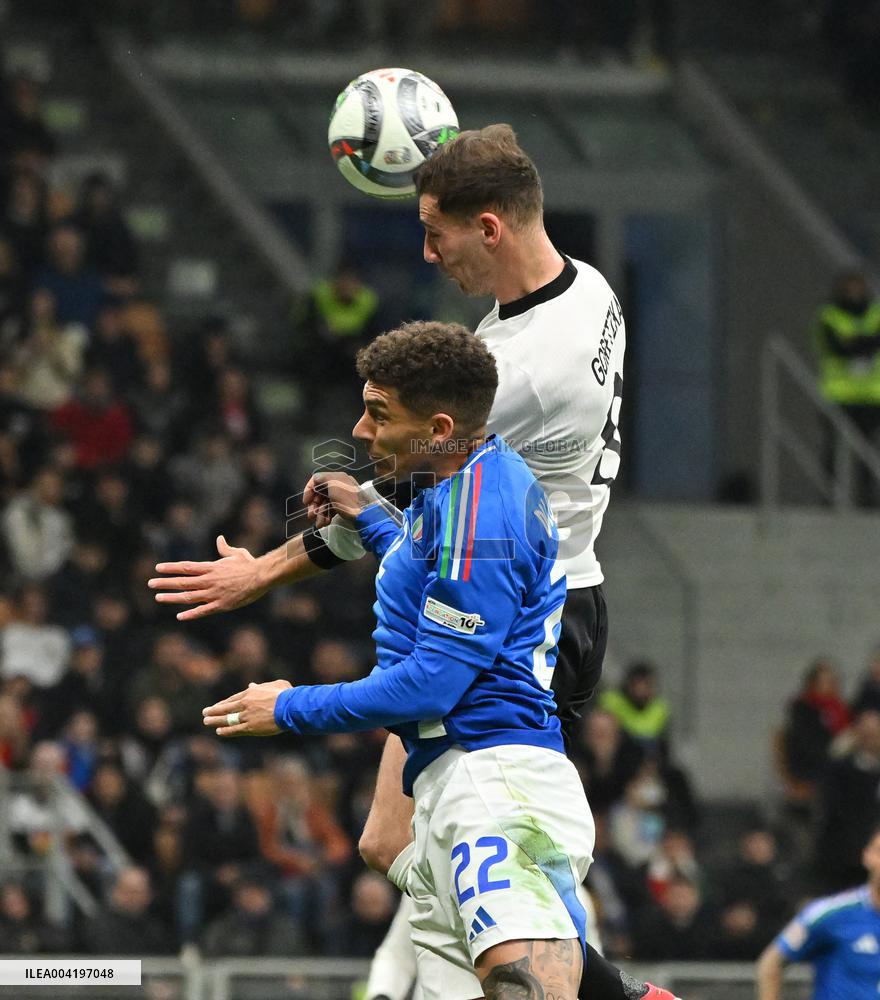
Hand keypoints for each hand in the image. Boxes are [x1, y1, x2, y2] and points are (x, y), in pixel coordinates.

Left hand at [149, 535, 266, 620]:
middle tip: (150, 583)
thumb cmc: (250, 564)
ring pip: (188, 596)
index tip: (158, 568)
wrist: (261, 577)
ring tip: (158, 597)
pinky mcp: (222, 605)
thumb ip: (224, 548)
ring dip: (172, 597)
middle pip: (182, 582)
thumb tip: (219, 538)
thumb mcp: (236, 554)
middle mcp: (209, 580)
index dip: (171, 568)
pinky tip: (179, 616)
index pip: (186, 567)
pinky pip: (203, 611)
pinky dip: (191, 614)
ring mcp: (214, 594)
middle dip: (165, 582)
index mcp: (211, 567)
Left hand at [202, 680, 291, 736]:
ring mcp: (247, 716)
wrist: (290, 707)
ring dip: (216, 720)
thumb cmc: (286, 694)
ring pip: (228, 719)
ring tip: (206, 721)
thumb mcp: (275, 685)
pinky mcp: (251, 728)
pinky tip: (219, 731)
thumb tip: (252, 684)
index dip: (224, 703)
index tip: (216, 706)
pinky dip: (226, 731)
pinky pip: (235, 729)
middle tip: (205, 712)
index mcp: (251, 693)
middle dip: (214, 710)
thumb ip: (262, 686)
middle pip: (227, 708)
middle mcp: (246, 704)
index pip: (233, 699)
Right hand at [303, 471, 363, 527]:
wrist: (365, 515)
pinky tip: (325, 523)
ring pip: (324, 503)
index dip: (309, 490)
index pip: (317, 480)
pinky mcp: (344, 507)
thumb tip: (315, 479)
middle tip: (310, 516)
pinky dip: (326, 516)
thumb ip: (322, 477)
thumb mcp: (333, 483)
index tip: (306, 502)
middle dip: (314, 506)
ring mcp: (341, 496)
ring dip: (319, 513)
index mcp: (337, 477)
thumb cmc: (347, 499)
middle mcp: (339, 485)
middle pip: (319, 494)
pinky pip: (331, 509)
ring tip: (319, 524)